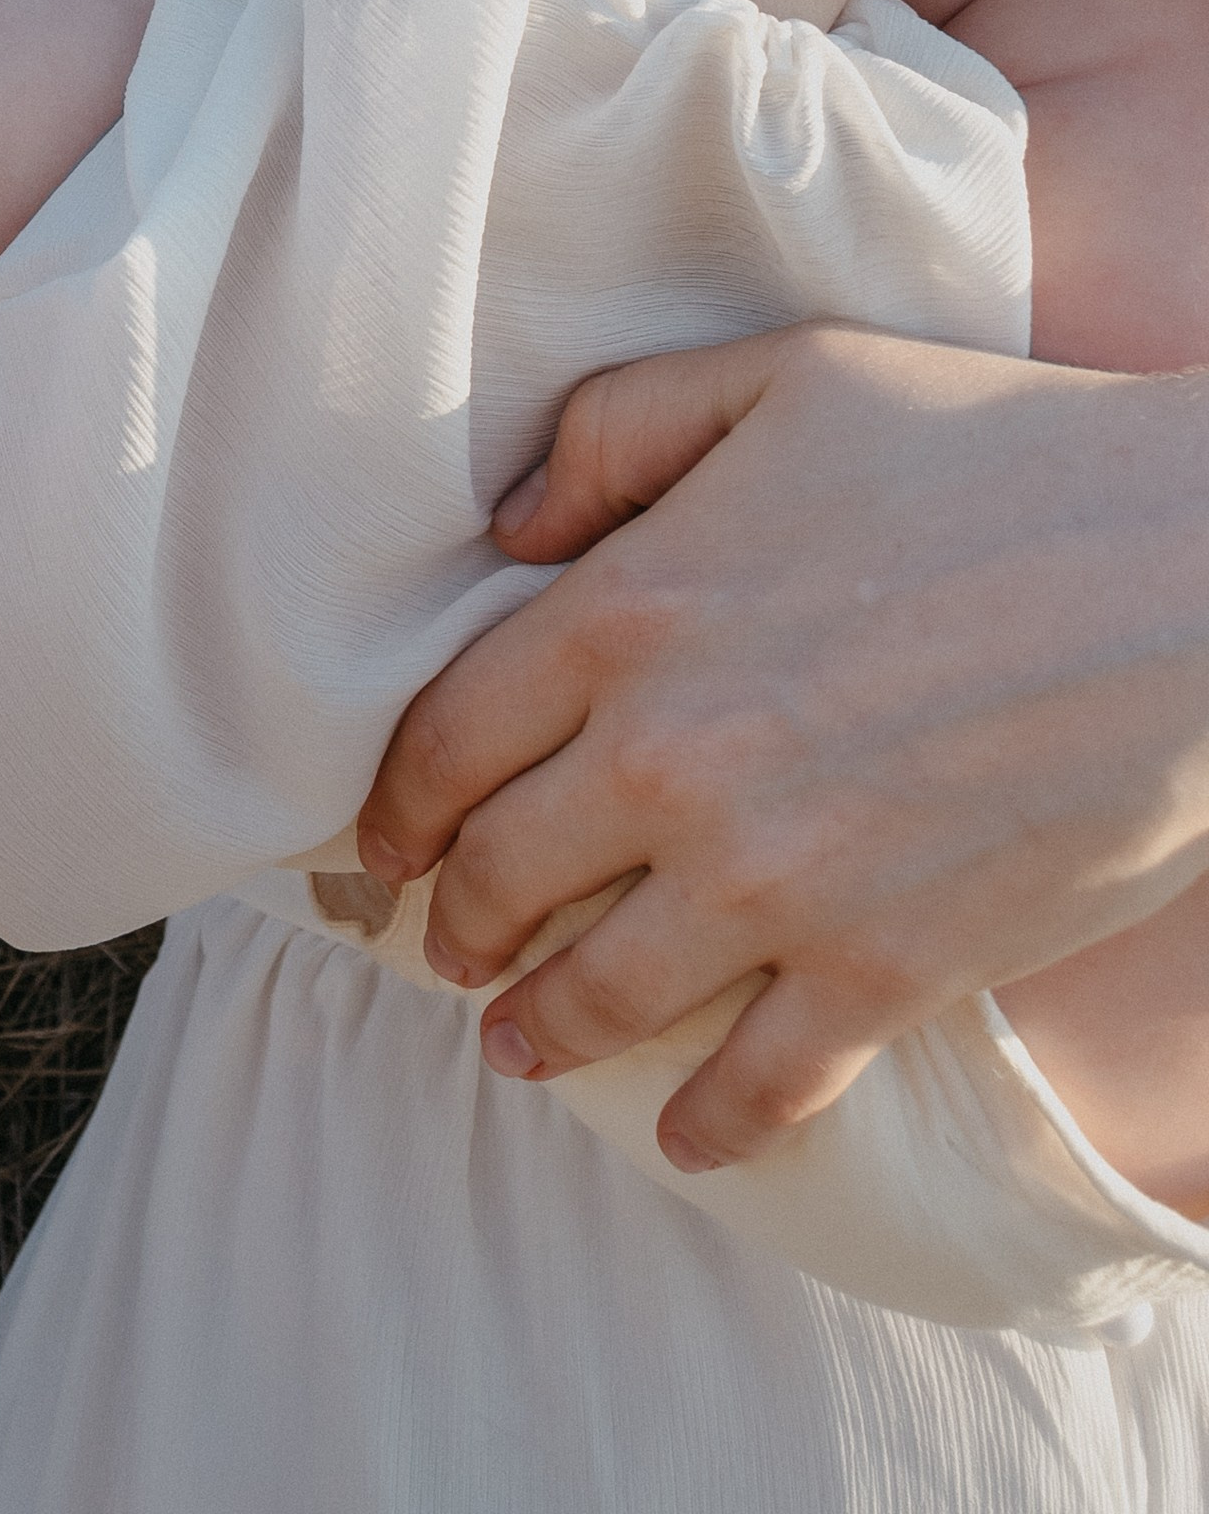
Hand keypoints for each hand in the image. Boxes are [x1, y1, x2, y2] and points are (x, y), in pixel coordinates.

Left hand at [356, 325, 1208, 1169]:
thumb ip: (618, 433)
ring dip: (543, 1031)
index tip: (386, 848)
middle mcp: (669, 760)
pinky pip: (761, 1082)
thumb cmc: (994, 448)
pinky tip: (688, 1135)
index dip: (397, 809)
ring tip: (520, 1046)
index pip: (446, 740)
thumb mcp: (782, 378)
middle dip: (458, 928)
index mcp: (626, 610)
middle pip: (502, 879)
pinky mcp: (884, 969)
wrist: (1194, 569)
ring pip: (600, 995)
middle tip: (450, 952)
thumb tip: (511, 525)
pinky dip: (711, 1123)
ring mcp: (772, 880)